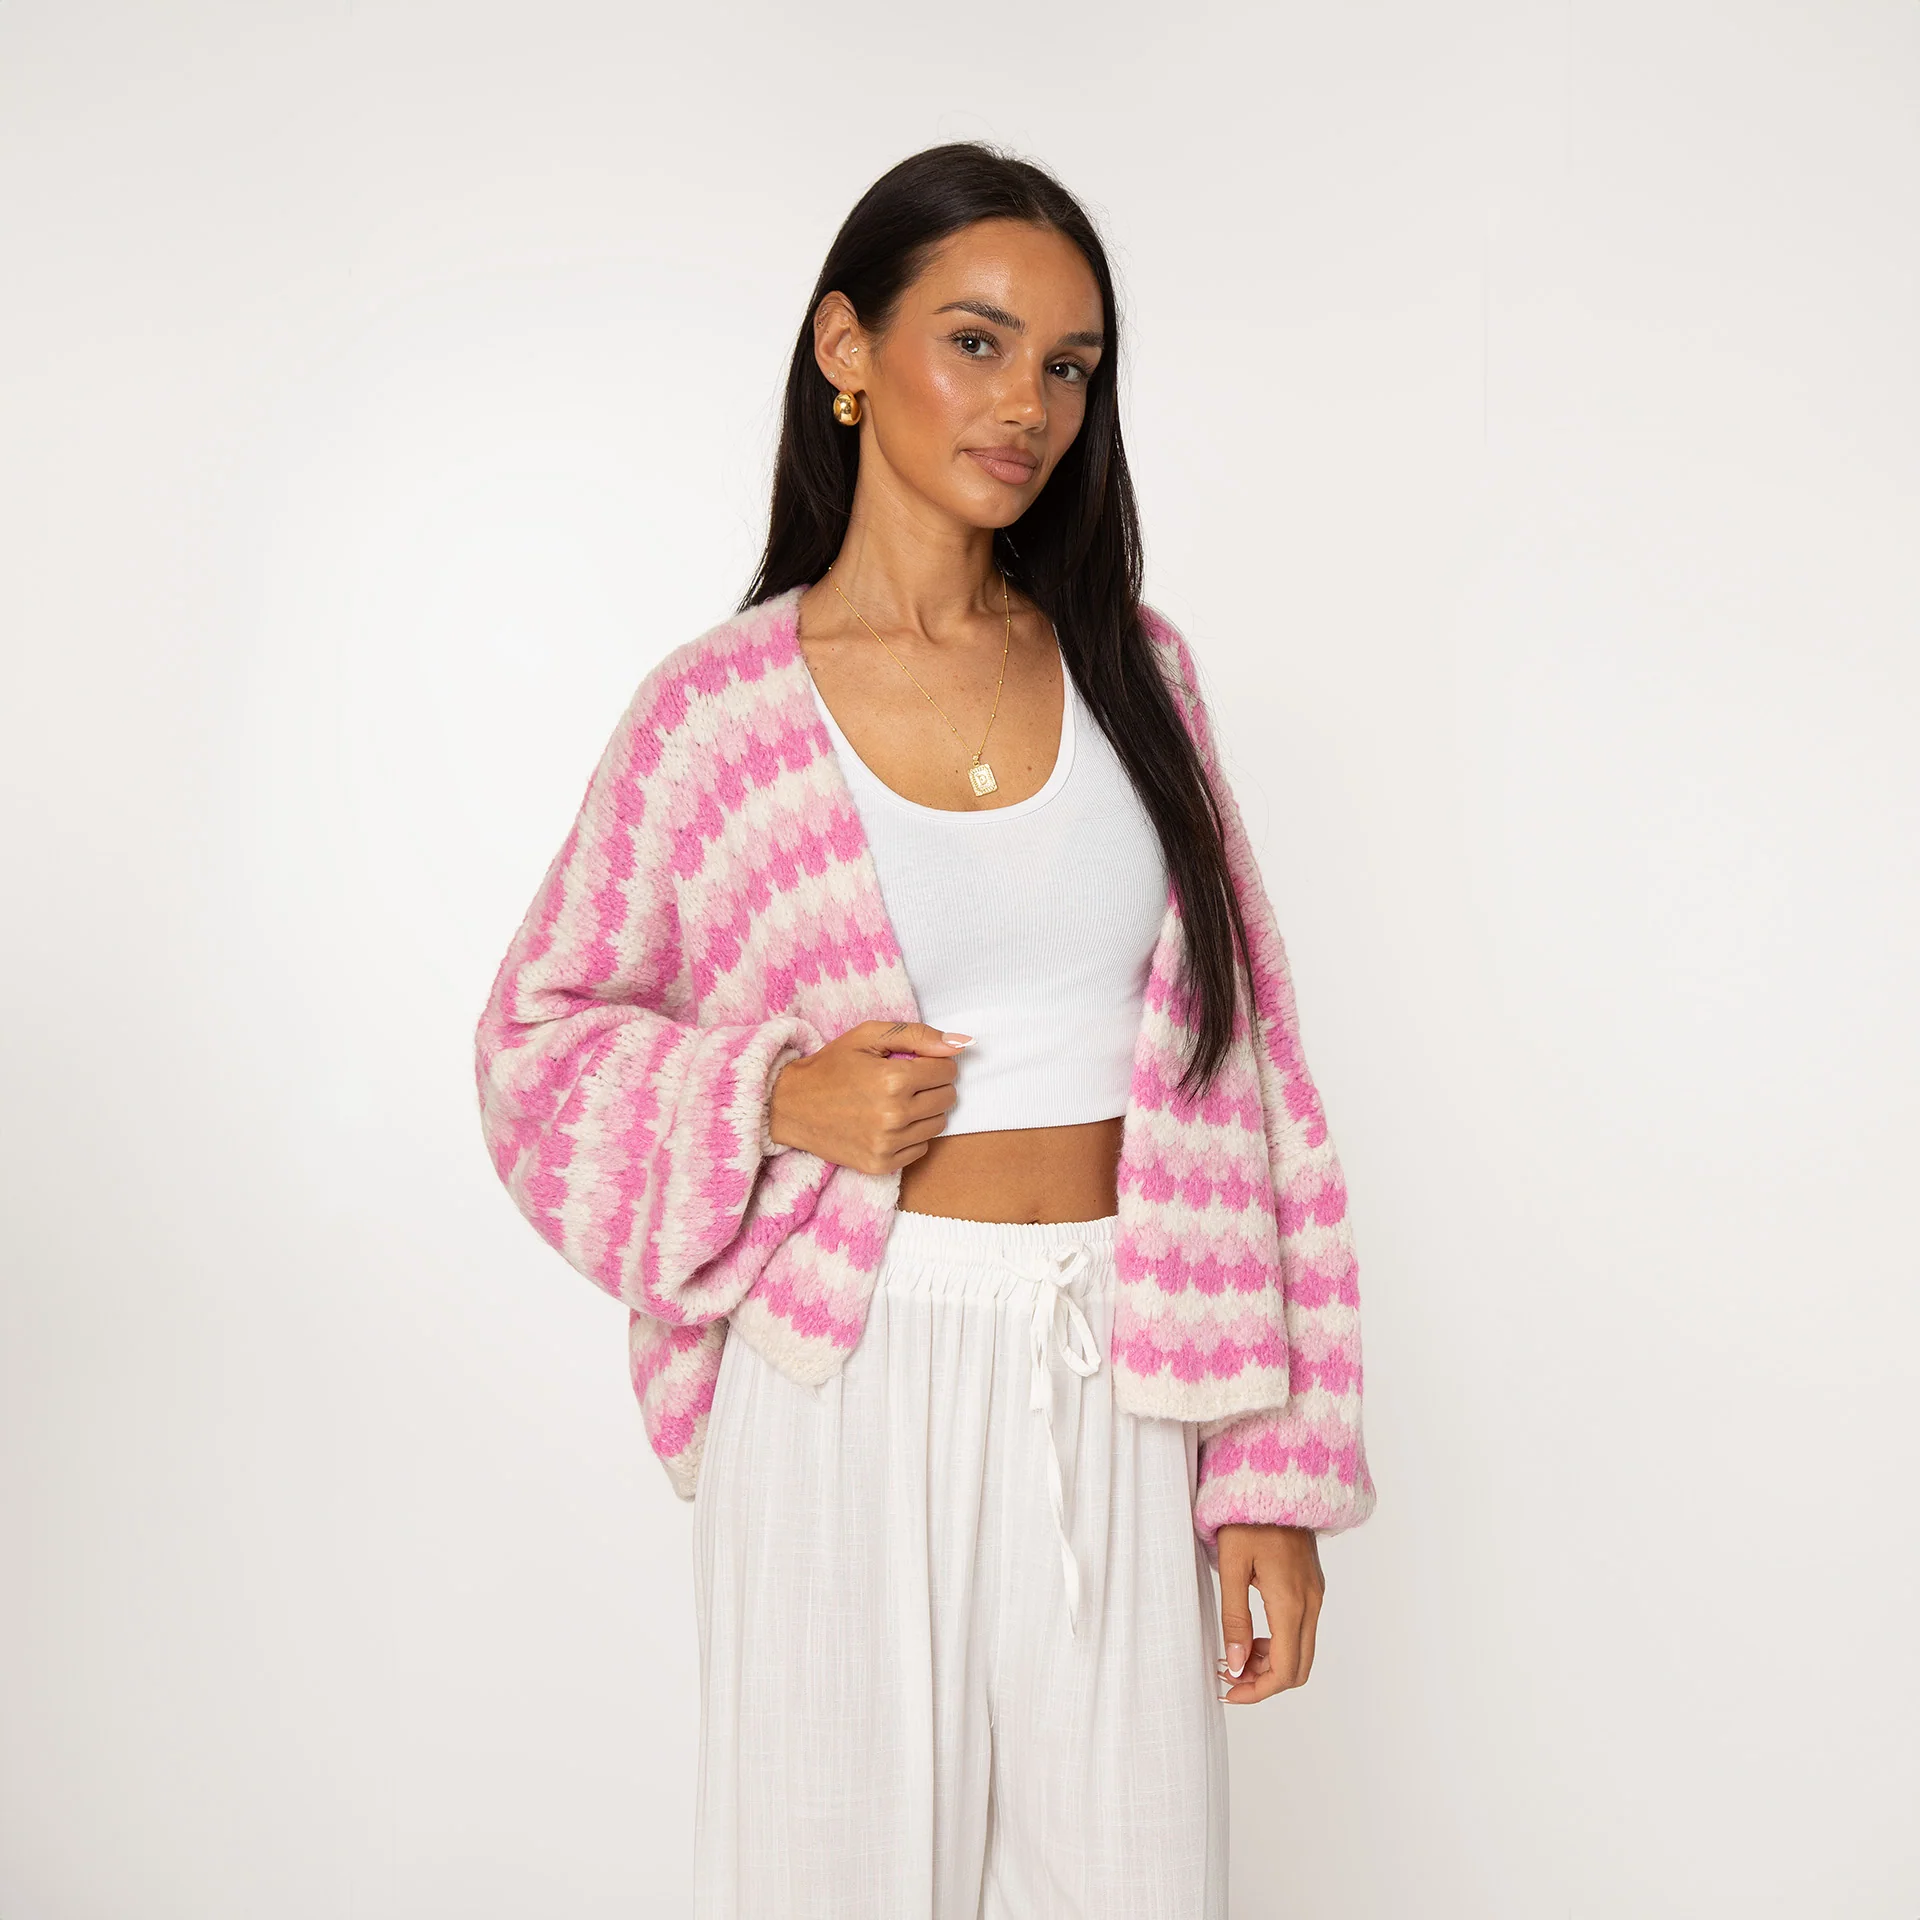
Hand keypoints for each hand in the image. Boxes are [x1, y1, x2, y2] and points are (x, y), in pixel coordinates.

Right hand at [767, 1020, 970, 1174]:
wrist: (790, 1106)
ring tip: (895, 1101)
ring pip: (938, 1124)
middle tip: (903, 1081)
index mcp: (893, 1080)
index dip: (932, 1063)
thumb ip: (918, 1035)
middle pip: (947, 1098)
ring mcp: (888, 1144)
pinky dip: (911, 1135)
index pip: (947, 1071)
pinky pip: (921, 1148)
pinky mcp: (881, 1164)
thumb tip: (962, 1043)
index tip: (911, 1062)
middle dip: (931, 1086)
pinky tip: (887, 1123)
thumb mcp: (868, 1036)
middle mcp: (894, 1115)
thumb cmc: (831, 1066)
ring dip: (924, 1111)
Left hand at [1215, 1523, 1323, 1704]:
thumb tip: (1236, 1666)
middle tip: (1228, 1675)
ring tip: (1234, 1655)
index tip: (1228, 1691)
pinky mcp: (1312, 1587)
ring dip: (1270, 1664)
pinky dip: (1278, 1644)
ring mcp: (1315, 1595)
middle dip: (1263, 1682)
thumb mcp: (1231, 1566)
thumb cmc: (1247, 1519)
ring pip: (1301, 1651)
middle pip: (1297, 1668)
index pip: (1284, 1670)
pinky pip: (1301, 1630)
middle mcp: (1311, 1603)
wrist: (1275, 1481)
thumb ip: (1235, 1619)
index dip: (1257, 1690)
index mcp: (1291, 1602)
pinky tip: (1251, 1636)